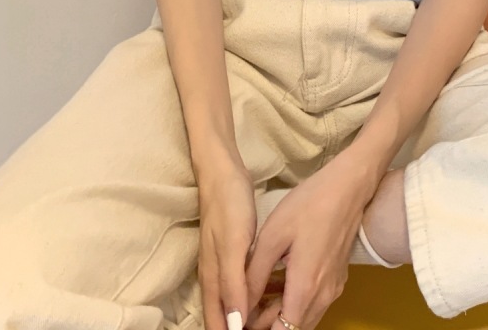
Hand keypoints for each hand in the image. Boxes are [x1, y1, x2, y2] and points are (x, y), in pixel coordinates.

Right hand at [196, 155, 257, 329]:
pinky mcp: (233, 252)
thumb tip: (235, 325)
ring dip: (250, 315)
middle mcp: (215, 277)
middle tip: (271, 328)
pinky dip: (255, 296)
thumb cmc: (229, 206)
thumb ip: (233, 285)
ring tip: (274, 317)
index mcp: (214, 279)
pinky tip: (273, 293)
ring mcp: (223, 264)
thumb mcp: (233, 246)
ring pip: (234, 302)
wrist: (223, 173)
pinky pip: (242, 285)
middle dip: (243, 328)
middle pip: (224, 317)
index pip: (217, 325)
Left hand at [244, 154, 377, 329]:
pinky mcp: (338, 277)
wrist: (348, 186)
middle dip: (266, 323)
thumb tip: (238, 306)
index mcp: (305, 289)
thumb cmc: (309, 205)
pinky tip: (278, 279)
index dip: (257, 329)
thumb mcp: (272, 236)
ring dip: (279, 312)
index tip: (241, 317)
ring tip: (257, 290)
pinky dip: (294, 300)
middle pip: (292, 328)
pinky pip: (313, 302)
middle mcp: (323, 296)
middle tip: (245, 301)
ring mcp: (333, 288)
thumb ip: (254, 276)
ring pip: (303, 317)